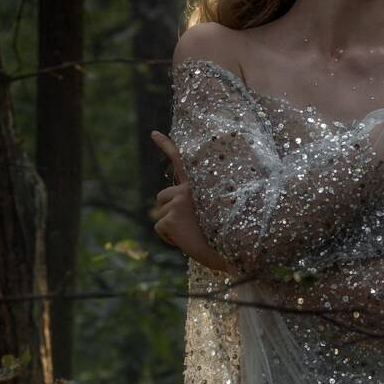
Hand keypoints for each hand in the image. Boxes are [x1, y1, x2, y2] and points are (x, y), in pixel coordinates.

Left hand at [150, 130, 238, 275]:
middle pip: (163, 196)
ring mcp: (178, 202)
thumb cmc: (224, 233)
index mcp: (200, 183)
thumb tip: (182, 206)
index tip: (153, 133)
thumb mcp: (212, 209)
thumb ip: (195, 201)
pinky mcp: (171, 218)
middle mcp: (187, 189)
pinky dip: (168, 237)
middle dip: (169, 210)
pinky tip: (185, 240)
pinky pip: (159, 227)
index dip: (166, 145)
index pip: (180, 160)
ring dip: (171, 226)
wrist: (230, 250)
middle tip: (190, 224)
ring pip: (161, 214)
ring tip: (192, 232)